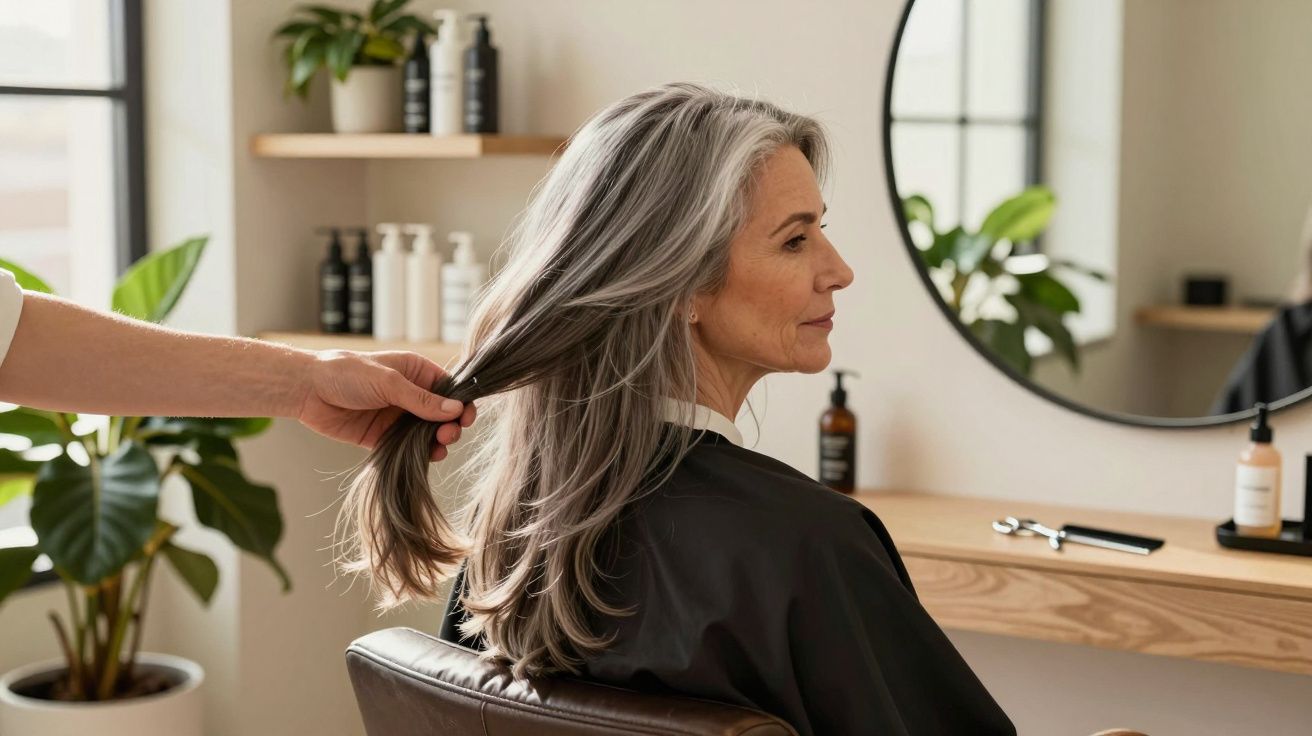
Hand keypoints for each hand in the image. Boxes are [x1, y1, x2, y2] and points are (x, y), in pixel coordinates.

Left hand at [296, 350, 476, 460]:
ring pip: (428, 433)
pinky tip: (428, 457)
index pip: (448, 389)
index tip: (466, 417)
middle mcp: (410, 394)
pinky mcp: (384, 436)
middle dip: (450, 425)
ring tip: (439, 447)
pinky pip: (409, 447)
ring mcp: (398, 416)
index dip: (460, 403)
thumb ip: (421, 400)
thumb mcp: (388, 382)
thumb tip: (455, 410)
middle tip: (448, 435)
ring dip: (437, 441)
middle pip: (442, 414)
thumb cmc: (346, 373)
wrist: (307, 390)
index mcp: (415, 372)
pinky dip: (420, 453)